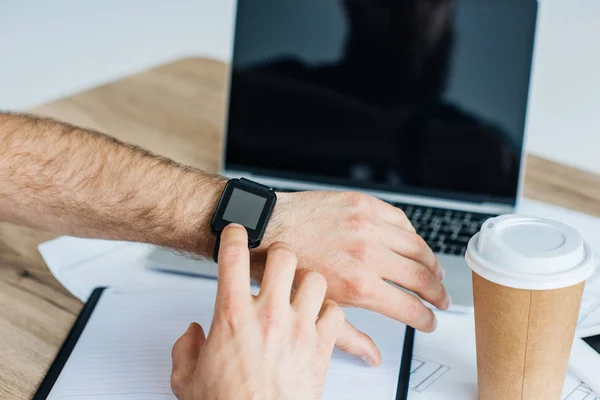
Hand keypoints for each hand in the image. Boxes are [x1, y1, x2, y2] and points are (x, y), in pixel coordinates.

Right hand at [171, 224, 344, 399]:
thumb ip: (186, 349)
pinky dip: (330, 312)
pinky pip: (336, 313)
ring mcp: (298, 329)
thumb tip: (192, 335)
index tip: (237, 232)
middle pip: (283, 256)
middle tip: (276, 260)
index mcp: (233, 316)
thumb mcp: (187, 379)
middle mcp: (269, 315)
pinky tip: (319, 317)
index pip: (233, 257)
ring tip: (300, 288)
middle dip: (280, 252)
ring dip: (307, 281)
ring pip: (315, 279)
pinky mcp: (321, 346)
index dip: (234, 235)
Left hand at [256, 191, 449, 364]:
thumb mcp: (313, 310)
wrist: (263, 228)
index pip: (410, 307)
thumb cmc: (282, 267)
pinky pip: (400, 219)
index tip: (429, 321)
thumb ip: (348, 335)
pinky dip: (411, 233)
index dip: (425, 319)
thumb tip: (372, 356)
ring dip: (431, 263)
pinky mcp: (362, 203)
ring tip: (435, 272)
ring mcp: (366, 225)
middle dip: (437, 294)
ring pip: (417, 246)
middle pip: (422, 277)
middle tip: (440, 299)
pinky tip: (411, 242)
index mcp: (359, 284)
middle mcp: (368, 253)